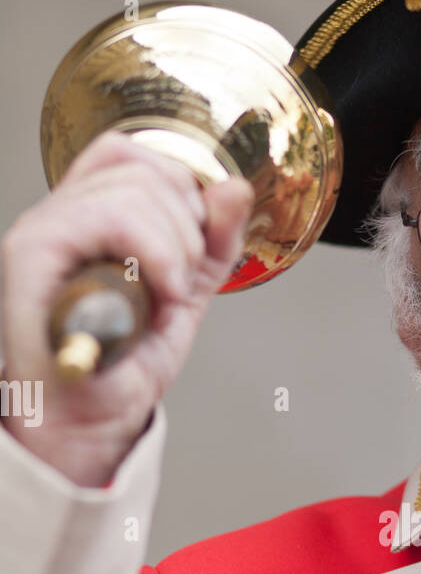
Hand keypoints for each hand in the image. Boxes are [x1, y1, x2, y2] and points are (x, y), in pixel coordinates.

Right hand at [0, 130, 254, 484]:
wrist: (92, 419)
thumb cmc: (122, 363)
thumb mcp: (186, 291)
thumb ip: (213, 239)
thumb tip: (234, 187)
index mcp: (85, 216)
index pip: (130, 154)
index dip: (180, 185)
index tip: (194, 242)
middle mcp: (57, 216)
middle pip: (142, 168)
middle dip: (186, 228)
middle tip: (179, 282)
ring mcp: (42, 232)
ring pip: (132, 190)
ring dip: (175, 249)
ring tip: (165, 295)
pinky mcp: (33, 255)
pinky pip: (109, 219)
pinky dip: (157, 256)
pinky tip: (160, 296)